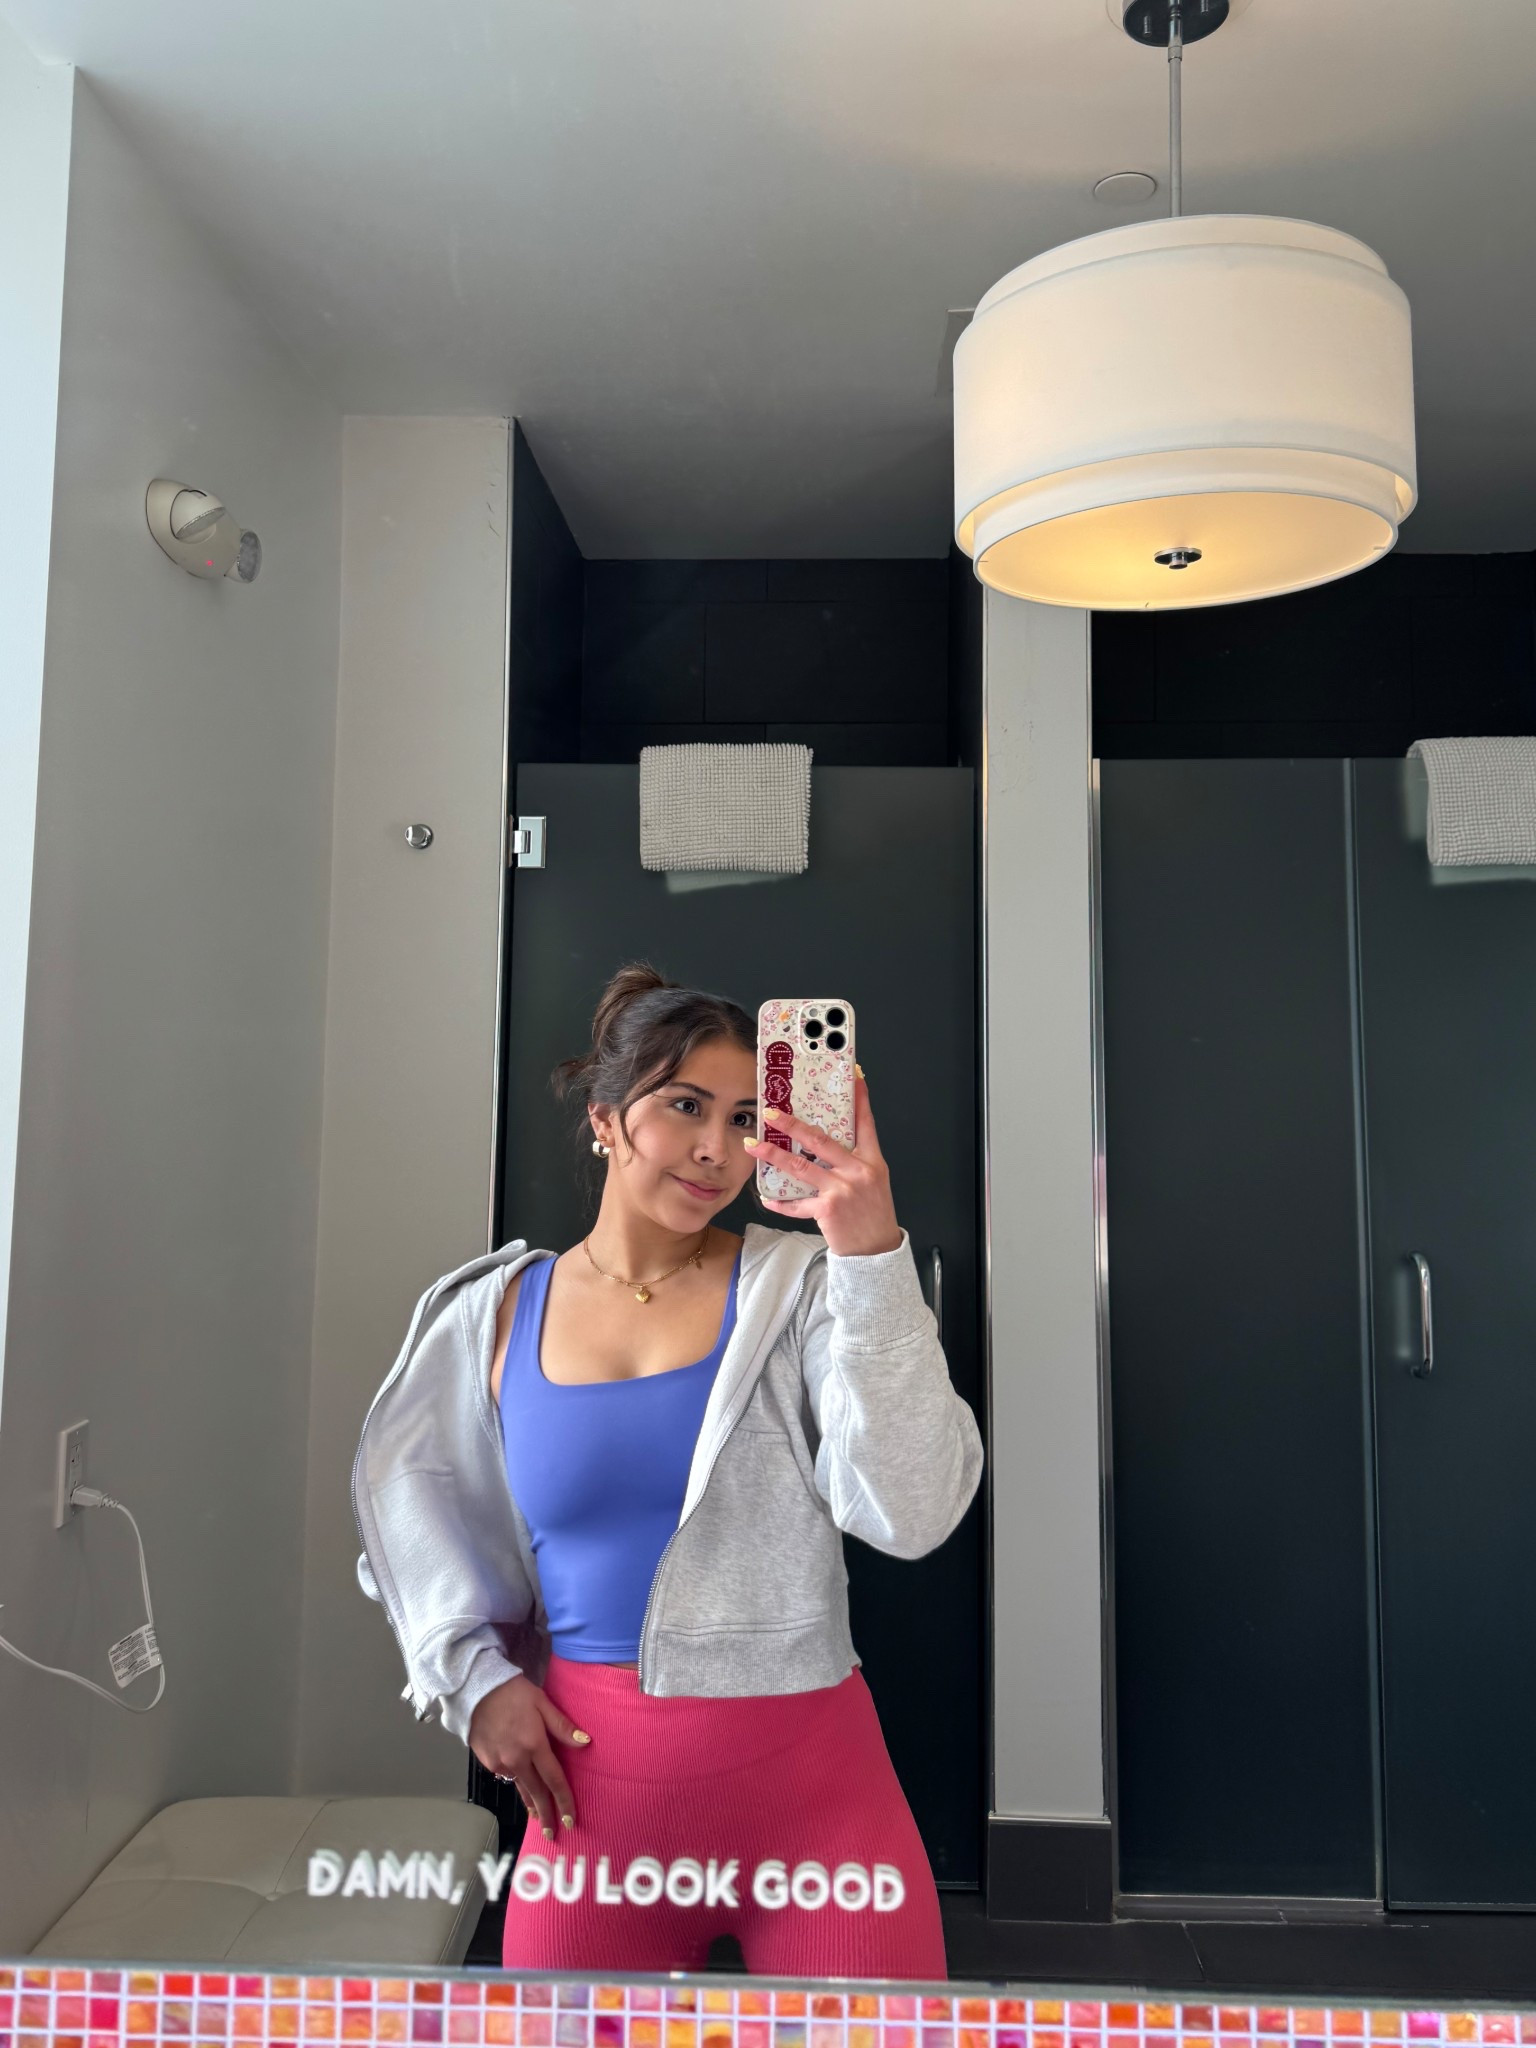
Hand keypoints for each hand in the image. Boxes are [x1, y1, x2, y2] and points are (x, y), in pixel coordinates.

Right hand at [469, 1674, 590, 1837]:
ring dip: (530, 1804)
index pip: (554, 1780)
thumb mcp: (542, 1702)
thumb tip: (585, 1743)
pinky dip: (516, 1783)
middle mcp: (516, 1759)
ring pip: (520, 1787)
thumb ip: (562, 1726)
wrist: (475, 1689)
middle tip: (553, 1832)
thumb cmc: (513, 1692)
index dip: (563, 1801)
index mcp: (534, 1745)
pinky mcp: (486, 1762)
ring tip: (538, 1817)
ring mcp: (499, 1763)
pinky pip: (506, 1776)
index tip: (570, 1820)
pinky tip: (521, 1785)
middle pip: (536, 1792)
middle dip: (546, 1814)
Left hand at [747, 1071, 903, 1256]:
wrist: (876, 1251)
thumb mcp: (873, 1180)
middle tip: (772, 1114)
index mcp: (872, 1161)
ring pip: (801, 1166)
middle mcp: (858, 1171)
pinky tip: (766, 1198)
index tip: (852, 1076)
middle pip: (821, 1140)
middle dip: (793, 1124)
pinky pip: (797, 1203)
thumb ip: (855, 1159)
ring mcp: (842, 1189)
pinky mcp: (827, 1209)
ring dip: (774, 1154)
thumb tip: (826, 1141)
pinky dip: (780, 1202)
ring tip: (754, 1145)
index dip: (859, 1098)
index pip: (865, 1123)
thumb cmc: (873, 1214)